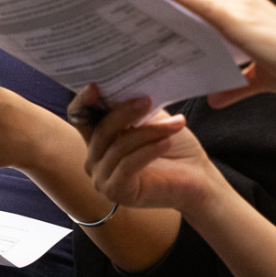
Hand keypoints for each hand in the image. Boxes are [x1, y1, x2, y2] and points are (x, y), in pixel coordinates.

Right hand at [70, 84, 220, 214]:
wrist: (196, 177)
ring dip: (148, 132)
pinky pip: (128, 165)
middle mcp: (94, 159)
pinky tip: (167, 142)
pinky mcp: (117, 192)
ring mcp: (102, 179)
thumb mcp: (151, 118)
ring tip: (175, 124)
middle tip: (147, 101)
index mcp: (99, 138)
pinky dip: (149, 150)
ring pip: (119, 146)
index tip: (96, 86)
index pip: (79, 117)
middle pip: (101, 130)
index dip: (84, 101)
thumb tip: (126, 84)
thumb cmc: (173, 146)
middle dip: (125, 112)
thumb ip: (134, 105)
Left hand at [155, 0, 275, 107]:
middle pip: (204, 2)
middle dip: (179, 6)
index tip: (169, 15)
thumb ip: (235, 88)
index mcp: (251, 14)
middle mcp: (246, 4)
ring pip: (200, 1)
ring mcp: (243, 7)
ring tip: (146, 1)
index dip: (192, 11)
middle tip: (148, 8)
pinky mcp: (239, 17)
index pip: (213, 10)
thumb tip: (213, 101)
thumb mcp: (259, 81)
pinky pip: (203, 4)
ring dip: (174, 0)